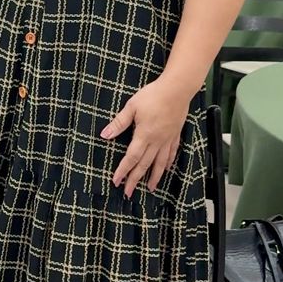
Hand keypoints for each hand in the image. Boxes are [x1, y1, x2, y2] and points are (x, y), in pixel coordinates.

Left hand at [101, 77, 189, 195]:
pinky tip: (166, 168)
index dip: (123, 171)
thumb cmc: (153, 95)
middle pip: (144, 164)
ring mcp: (167, 138)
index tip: (116, 182)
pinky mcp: (175, 134)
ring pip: (160, 163)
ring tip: (150, 188)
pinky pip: (172, 153)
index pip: (131, 158)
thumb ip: (119, 123)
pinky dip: (168, 163)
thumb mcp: (131, 107)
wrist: (177, 89)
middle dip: (135, 179)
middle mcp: (157, 141)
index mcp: (144, 135)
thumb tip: (105, 135)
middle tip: (128, 192)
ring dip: (154, 177)